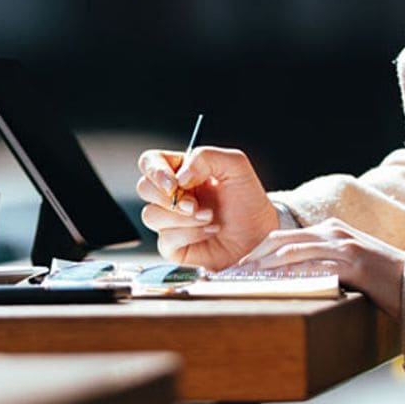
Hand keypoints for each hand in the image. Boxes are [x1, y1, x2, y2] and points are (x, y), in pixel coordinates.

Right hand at [135, 145, 279, 269]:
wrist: (260, 235)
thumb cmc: (248, 201)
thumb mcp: (235, 166)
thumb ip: (205, 157)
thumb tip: (179, 176)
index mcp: (181, 171)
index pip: (150, 162)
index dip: (155, 171)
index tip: (174, 183)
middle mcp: (172, 195)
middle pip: (144, 188)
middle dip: (170, 198)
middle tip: (196, 205)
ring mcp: (170, 221)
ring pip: (151, 215)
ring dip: (183, 219)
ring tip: (210, 218)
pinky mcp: (173, 246)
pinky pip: (164, 240)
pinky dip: (189, 235)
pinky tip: (209, 232)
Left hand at [233, 218, 404, 318]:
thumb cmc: (381, 281)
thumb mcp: (347, 267)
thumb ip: (322, 266)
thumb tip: (290, 281)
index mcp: (329, 231)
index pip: (282, 237)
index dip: (256, 252)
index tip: (236, 269)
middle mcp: (333, 232)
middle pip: (280, 239)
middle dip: (252, 257)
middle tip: (229, 274)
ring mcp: (343, 244)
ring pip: (293, 249)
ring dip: (264, 264)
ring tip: (244, 278)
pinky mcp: (353, 261)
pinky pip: (316, 263)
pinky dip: (292, 269)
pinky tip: (275, 277)